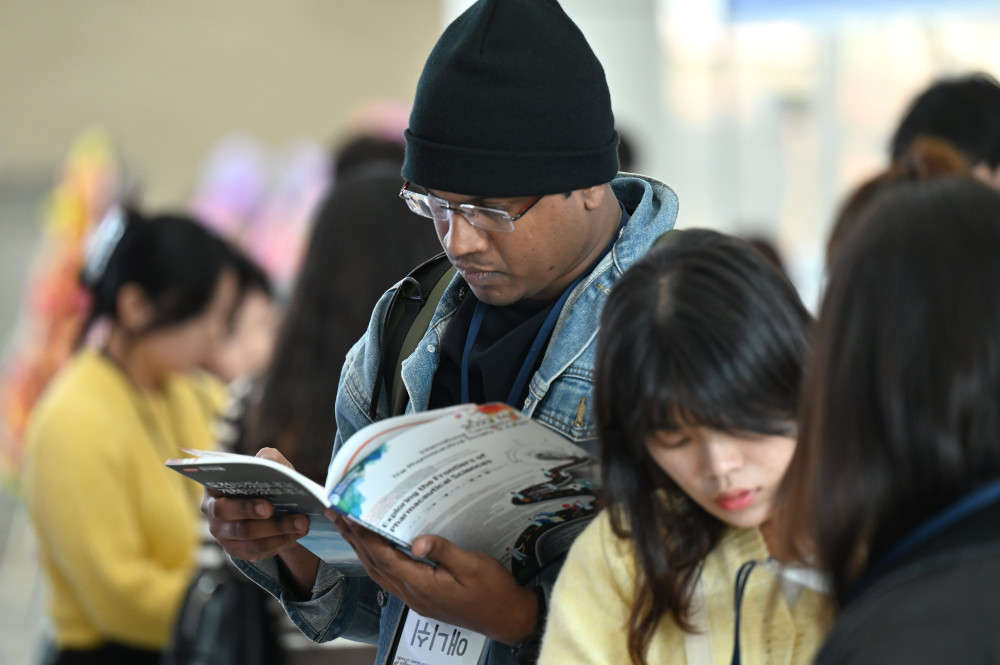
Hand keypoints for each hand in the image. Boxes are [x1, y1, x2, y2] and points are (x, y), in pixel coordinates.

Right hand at [201, 448, 309, 561]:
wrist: (270, 502)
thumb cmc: (265, 480)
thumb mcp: (269, 465)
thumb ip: (268, 458)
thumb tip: (267, 460)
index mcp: (214, 490)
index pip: (222, 501)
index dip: (245, 506)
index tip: (269, 506)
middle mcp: (214, 515)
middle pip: (237, 526)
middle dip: (265, 524)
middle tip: (290, 520)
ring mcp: (224, 536)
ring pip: (251, 541)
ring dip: (279, 533)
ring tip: (303, 523)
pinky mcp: (237, 550)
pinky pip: (258, 551)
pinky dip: (281, 542)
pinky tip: (298, 533)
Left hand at [330, 512, 536, 644]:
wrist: (506, 618)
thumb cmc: (493, 591)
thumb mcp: (472, 565)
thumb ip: (443, 551)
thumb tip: (417, 540)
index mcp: (422, 585)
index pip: (384, 557)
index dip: (364, 535)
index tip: (349, 514)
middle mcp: (413, 594)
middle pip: (374, 564)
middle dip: (353, 539)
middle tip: (336, 515)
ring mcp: (416, 599)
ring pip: (379, 572)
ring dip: (361, 550)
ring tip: (348, 528)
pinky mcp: (422, 599)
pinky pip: (390, 578)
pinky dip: (376, 560)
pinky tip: (376, 549)